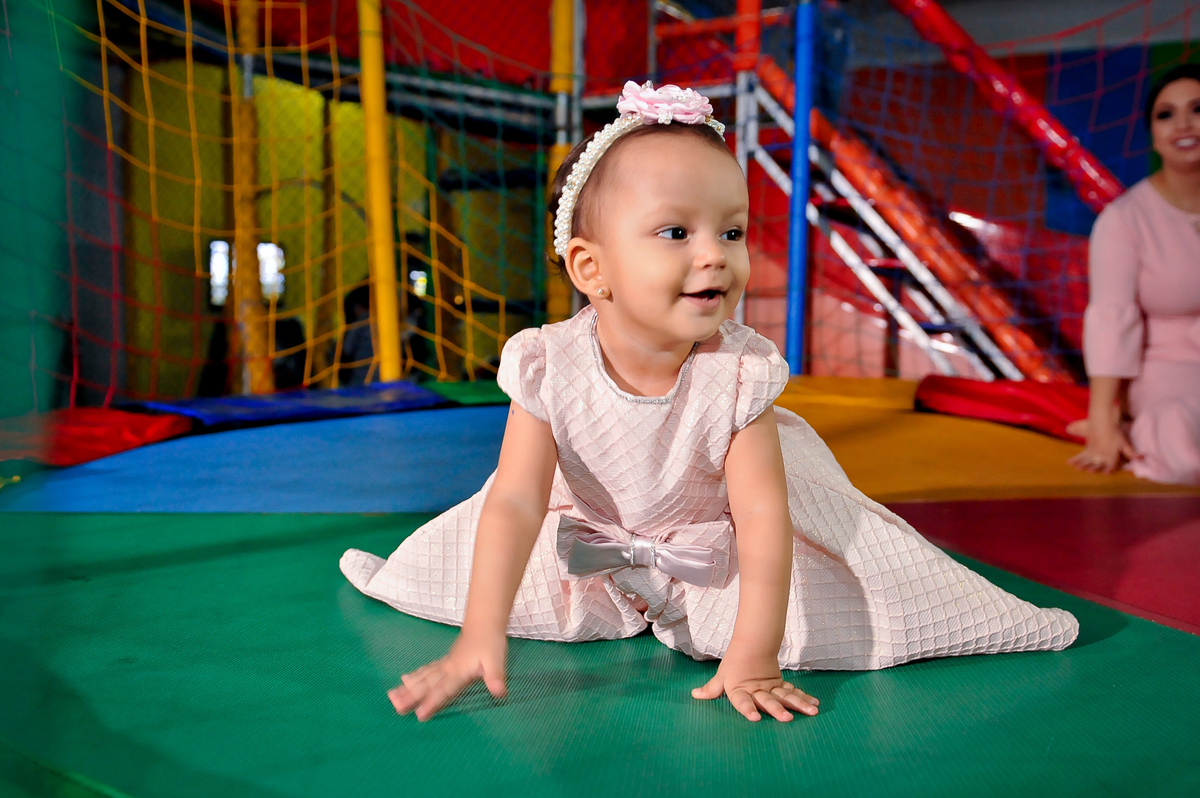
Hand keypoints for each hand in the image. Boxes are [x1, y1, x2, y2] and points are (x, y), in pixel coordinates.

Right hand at [387, 631, 507, 720]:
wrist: (484, 623)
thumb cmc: (491, 643)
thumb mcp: (497, 660)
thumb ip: (495, 677)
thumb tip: (499, 693)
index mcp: (459, 671)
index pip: (444, 689)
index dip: (432, 702)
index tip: (419, 715)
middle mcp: (448, 668)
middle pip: (427, 684)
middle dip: (411, 696)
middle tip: (395, 706)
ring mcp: (445, 664)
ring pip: (423, 677)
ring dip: (407, 687)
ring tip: (392, 696)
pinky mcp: (444, 662)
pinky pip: (426, 670)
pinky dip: (415, 676)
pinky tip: (404, 680)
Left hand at [692, 651, 817, 721]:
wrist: (752, 644)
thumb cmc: (735, 664)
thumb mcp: (722, 676)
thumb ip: (711, 690)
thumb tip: (695, 695)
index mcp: (740, 689)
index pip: (742, 701)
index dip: (748, 709)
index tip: (755, 718)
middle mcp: (756, 690)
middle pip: (767, 700)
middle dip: (777, 710)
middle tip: (786, 719)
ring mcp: (770, 687)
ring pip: (785, 696)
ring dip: (798, 704)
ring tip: (811, 712)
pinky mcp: (780, 684)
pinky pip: (793, 691)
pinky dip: (804, 697)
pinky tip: (814, 704)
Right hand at [1068, 418, 1138, 473]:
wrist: (1102, 422)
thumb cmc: (1114, 432)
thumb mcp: (1124, 443)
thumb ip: (1130, 452)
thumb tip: (1141, 458)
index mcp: (1111, 457)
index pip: (1110, 466)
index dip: (1109, 469)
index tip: (1107, 472)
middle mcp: (1101, 457)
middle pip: (1097, 466)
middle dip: (1095, 469)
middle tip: (1092, 472)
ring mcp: (1093, 453)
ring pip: (1088, 462)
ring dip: (1083, 466)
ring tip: (1078, 470)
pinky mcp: (1086, 447)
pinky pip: (1080, 456)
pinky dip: (1075, 460)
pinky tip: (1069, 462)